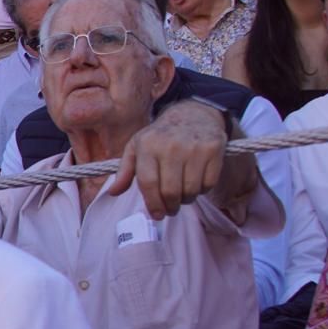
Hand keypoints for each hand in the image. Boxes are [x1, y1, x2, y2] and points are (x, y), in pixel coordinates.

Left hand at [109, 100, 227, 218]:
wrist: (193, 113)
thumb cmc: (160, 136)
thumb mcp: (137, 147)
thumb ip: (125, 171)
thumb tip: (113, 192)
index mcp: (148, 146)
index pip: (148, 183)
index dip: (152, 204)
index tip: (156, 214)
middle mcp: (171, 146)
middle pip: (170, 191)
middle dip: (170, 207)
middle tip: (170, 209)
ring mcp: (194, 147)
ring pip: (191, 190)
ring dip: (187, 200)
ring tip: (182, 194)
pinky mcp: (214, 149)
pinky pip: (209, 183)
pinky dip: (203, 190)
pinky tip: (196, 182)